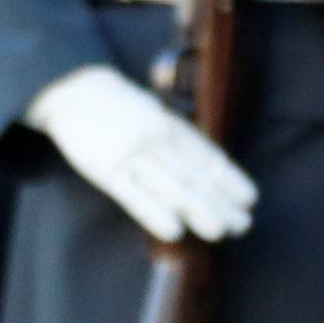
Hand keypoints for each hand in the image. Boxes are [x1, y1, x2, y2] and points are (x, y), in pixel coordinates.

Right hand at [28, 64, 257, 242]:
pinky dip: (153, 213)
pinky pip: (133, 195)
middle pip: (194, 176)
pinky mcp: (106, 168)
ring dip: (198, 210)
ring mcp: (132, 154)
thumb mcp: (155, 114)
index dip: (230, 179)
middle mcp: (157, 140)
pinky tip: (173, 231)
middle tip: (242, 226)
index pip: (207, 156)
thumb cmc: (118, 108)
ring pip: (170, 187)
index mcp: (171, 126)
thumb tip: (207, 170)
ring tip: (219, 231)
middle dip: (221, 203)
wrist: (74, 90)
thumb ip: (177, 139)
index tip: (249, 200)